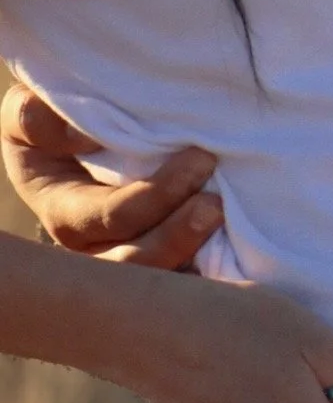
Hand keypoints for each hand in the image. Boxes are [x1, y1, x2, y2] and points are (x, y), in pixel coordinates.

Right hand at [1, 81, 222, 266]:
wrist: (69, 152)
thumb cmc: (50, 130)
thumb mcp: (26, 115)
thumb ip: (37, 119)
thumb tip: (83, 135)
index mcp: (65, 215)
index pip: (113, 217)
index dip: (157, 195)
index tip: (200, 159)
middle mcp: (95, 252)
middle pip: (140, 262)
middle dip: (180, 234)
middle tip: (216, 203)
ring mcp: (130, 267)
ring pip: (165, 283)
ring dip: (197, 255)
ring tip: (225, 220)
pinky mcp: (161, 270)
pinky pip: (186, 287)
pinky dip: (211, 275)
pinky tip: (236, 254)